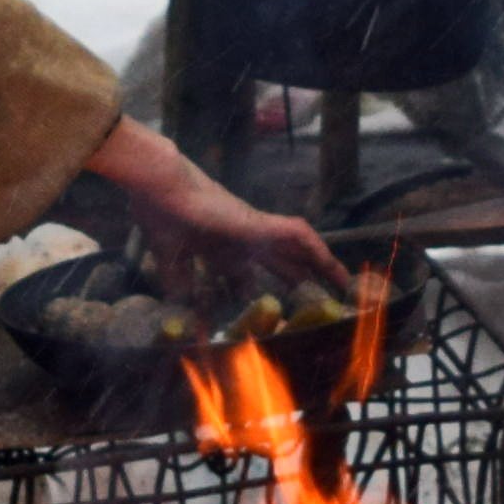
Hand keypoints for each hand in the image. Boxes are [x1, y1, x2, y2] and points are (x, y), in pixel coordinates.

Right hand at [81, 116, 342, 297]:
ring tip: (343, 285)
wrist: (160, 189)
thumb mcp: (168, 256)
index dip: (256, 293)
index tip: (266, 314)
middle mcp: (241, 238)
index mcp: (219, 247)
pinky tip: (333, 266)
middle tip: (318, 300)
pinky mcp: (260, 223)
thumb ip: (176, 278)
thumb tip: (179, 303)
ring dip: (319, 265)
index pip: (245, 273)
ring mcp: (253, 229)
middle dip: (297, 280)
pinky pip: (299, 234)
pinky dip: (316, 249)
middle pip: (279, 261)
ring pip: (297, 246)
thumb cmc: (160, 214)